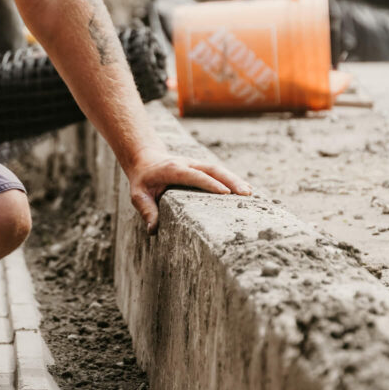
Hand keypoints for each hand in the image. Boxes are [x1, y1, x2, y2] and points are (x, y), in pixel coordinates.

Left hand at [126, 147, 251, 233]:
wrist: (145, 159)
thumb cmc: (142, 179)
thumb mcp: (138, 194)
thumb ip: (146, 209)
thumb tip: (153, 229)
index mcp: (173, 169)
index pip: (195, 175)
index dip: (210, 183)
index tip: (225, 193)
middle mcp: (188, 163)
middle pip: (213, 169)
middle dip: (231, 180)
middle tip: (246, 193)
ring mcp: (196, 164)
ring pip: (219, 169)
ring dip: (235, 180)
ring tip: (250, 193)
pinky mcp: (201, 168)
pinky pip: (219, 172)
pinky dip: (232, 179)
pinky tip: (245, 189)